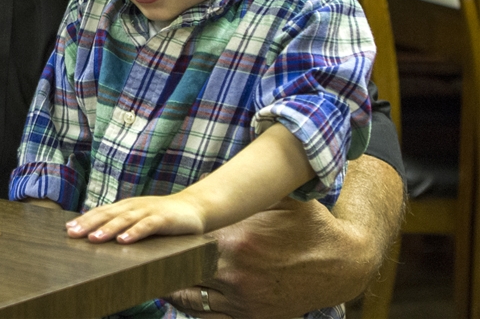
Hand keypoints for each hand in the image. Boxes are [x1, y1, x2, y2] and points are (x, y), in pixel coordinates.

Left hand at [65, 194, 204, 243]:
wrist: (194, 207)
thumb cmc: (163, 216)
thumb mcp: (139, 218)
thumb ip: (122, 224)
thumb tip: (98, 234)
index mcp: (126, 207)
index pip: (101, 212)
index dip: (84, 220)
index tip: (67, 229)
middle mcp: (134, 207)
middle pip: (108, 215)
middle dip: (89, 224)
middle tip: (72, 234)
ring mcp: (148, 211)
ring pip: (124, 220)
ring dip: (108, 229)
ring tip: (93, 238)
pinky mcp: (163, 219)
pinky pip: (147, 226)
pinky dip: (135, 232)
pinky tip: (124, 240)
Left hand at [165, 156, 402, 318]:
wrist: (343, 264)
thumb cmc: (308, 226)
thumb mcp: (278, 201)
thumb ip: (244, 191)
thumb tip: (214, 175)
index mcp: (237, 242)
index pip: (185, 243)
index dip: (162, 241)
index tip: (142, 235)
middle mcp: (236, 275)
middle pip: (181, 272)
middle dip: (160, 264)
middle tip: (137, 256)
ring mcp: (244, 300)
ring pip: (191, 299)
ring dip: (169, 288)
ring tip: (149, 275)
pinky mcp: (252, 317)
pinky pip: (210, 317)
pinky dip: (192, 308)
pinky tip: (178, 295)